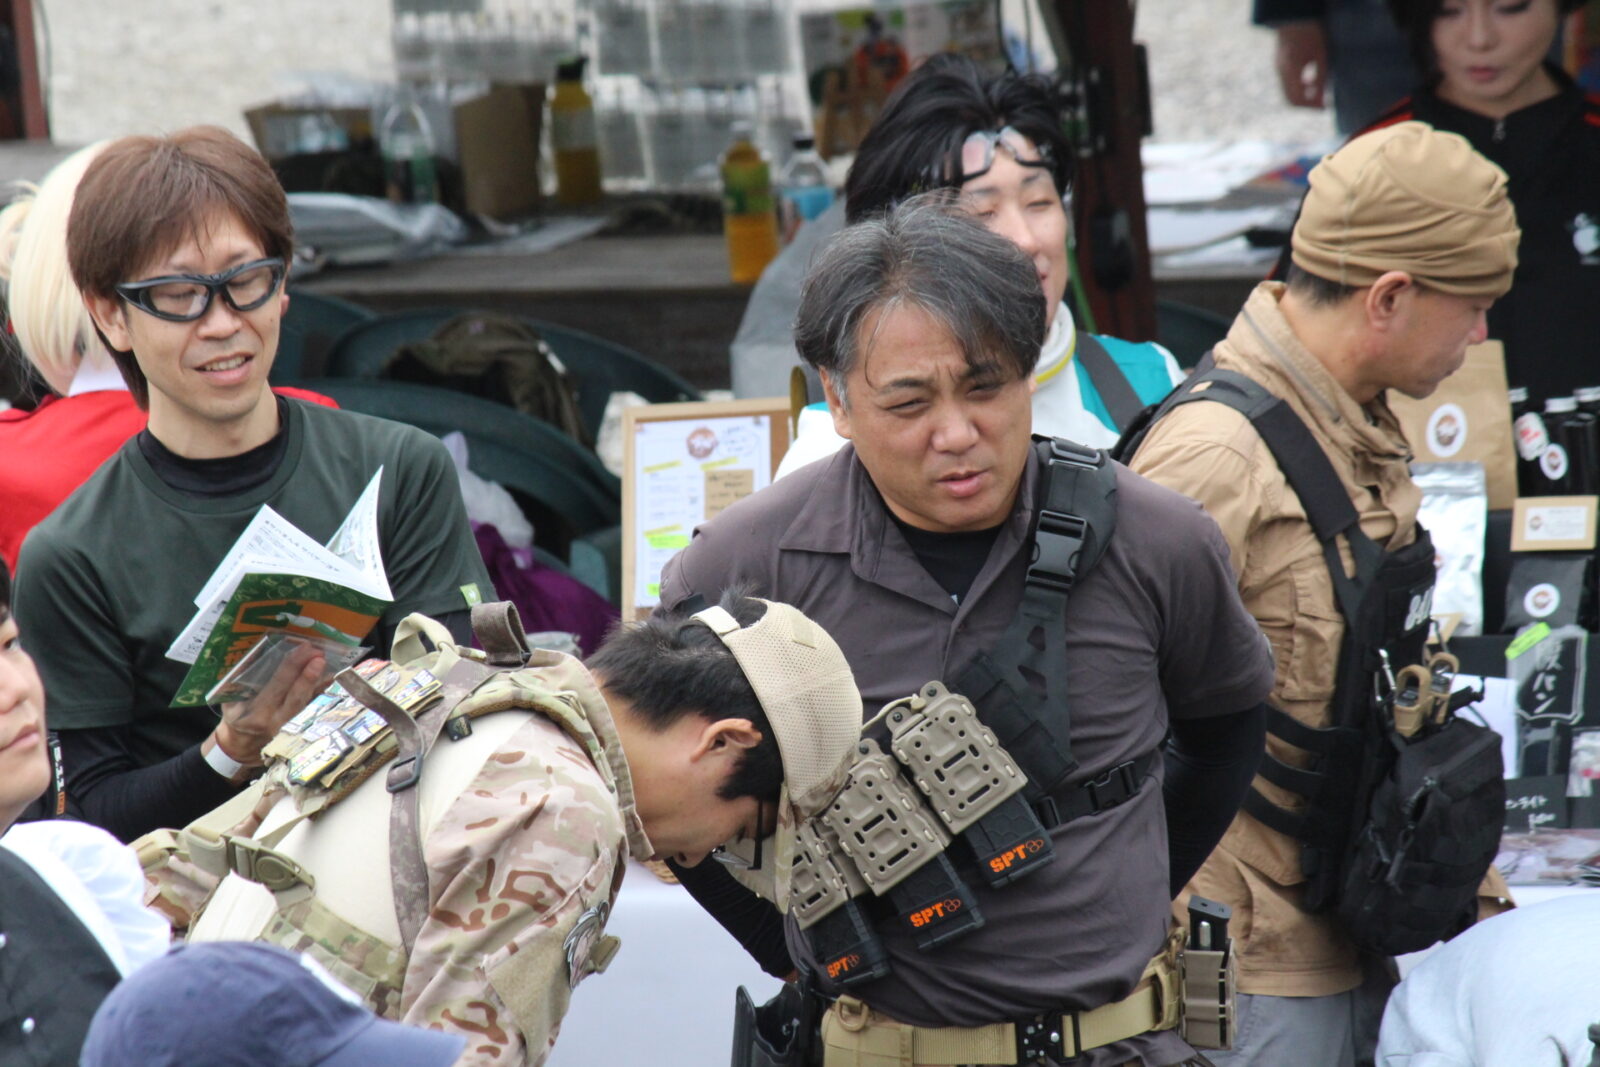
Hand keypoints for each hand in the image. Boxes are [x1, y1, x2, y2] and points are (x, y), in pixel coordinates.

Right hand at [212, 641, 328, 765]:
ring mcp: (291, 726)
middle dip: (309, 674)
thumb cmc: (236, 716)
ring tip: (326, 661)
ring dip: (319, 682)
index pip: (277, 687)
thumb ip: (239, 680)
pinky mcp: (300, 726)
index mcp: (257, 713)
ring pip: (309, 703)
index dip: (291, 667)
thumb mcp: (230, 700)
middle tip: (318, 654)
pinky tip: (329, 676)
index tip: (302, 649)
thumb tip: (255, 652)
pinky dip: (322, 691)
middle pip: (297, 697)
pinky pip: (314, 707)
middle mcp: (276, 721)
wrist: (242, 744)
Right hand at [1274, 21, 1327, 108]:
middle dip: (1306, 104)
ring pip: (1288, 91)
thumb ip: (1320, 78)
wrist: (1296, 14)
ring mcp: (1278, 66)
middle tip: (1323, 105)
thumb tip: (1321, 99)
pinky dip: (1299, 87)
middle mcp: (1281, 70)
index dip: (1311, 107)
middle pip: (1290, 98)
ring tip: (1320, 93)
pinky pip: (1287, 82)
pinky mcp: (1280, 62)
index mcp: (1290, 69)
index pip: (1296, 99)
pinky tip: (1311, 83)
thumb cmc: (1313, 30)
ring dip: (1303, 95)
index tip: (1325, 107)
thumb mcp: (1321, 55)